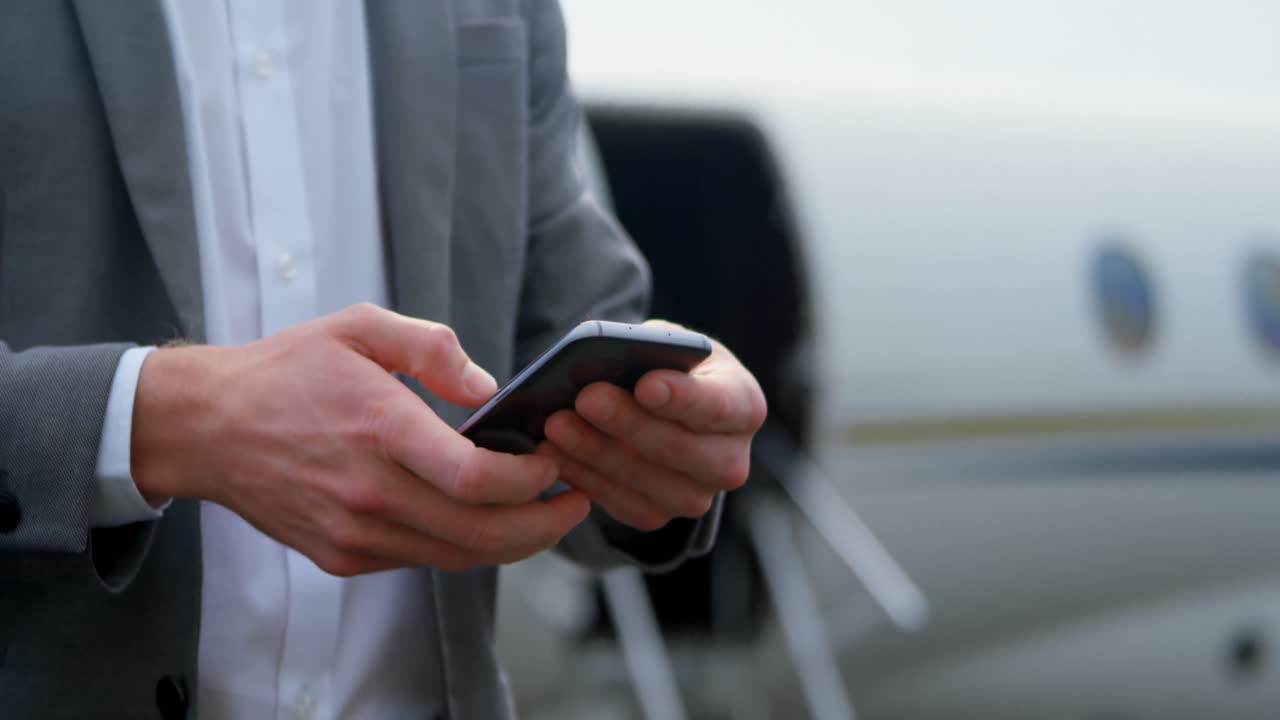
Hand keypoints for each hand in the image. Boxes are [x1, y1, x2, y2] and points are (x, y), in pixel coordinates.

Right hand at [130, 303, 589, 575]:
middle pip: (481, 532)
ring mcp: (354, 531)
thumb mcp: (359, 326)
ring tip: (545, 515)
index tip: (554, 461)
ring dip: (513, 543)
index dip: (530, 479)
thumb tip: (489, 386)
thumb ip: (432, 346)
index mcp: (380, 427)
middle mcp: (369, 491)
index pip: (476, 478)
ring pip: (457, 557)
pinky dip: (463, 547)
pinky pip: (421, 561)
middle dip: (544, 524)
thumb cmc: (285, 371)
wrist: (206, 427)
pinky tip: (484, 520)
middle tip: (576, 502)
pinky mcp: (342, 555)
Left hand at [541, 320, 766, 530]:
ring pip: (646, 480)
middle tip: (586, 398)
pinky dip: (584, 476)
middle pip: (681, 449)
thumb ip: (648, 351)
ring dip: (596, 452)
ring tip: (556, 424)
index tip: (646, 385)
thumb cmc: (667, 367)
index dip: (683, 398)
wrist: (664, 408)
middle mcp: (730, 459)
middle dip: (628, 423)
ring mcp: (697, 495)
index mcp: (743, 405)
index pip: (719, 406)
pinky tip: (554, 453)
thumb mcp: (666, 345)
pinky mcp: (659, 515)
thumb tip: (605, 363)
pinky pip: (620, 503)